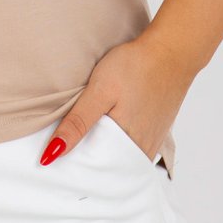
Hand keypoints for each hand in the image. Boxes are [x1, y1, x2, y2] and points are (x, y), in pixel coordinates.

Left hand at [39, 31, 195, 165]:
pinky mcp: (157, 129)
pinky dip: (119, 145)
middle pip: (111, 168)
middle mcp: (143, 149)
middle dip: (89, 164)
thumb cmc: (135, 67)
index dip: (76, 169)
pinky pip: (135, 147)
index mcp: (128, 145)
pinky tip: (109, 131)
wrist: (170, 50)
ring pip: (123, 158)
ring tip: (82, 142)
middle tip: (63, 154)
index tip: (55, 163)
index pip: (97, 172)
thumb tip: (53, 154)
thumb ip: (78, 123)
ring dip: (105, 154)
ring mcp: (153, 140)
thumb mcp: (99, 91)